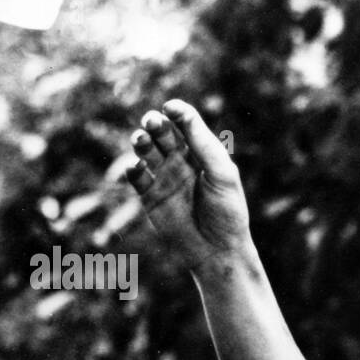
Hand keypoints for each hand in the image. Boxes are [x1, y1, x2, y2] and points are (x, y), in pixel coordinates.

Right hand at [127, 100, 254, 276]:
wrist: (218, 251)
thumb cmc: (227, 212)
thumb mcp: (222, 175)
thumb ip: (204, 144)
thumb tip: (182, 112)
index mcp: (202, 153)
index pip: (186, 124)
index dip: (178, 112)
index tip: (171, 108)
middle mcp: (181, 162)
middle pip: (162, 133)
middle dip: (155, 124)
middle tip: (152, 122)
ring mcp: (164, 178)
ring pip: (146, 151)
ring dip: (141, 142)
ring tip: (141, 140)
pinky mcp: (150, 197)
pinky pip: (136, 177)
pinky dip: (132, 168)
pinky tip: (137, 168)